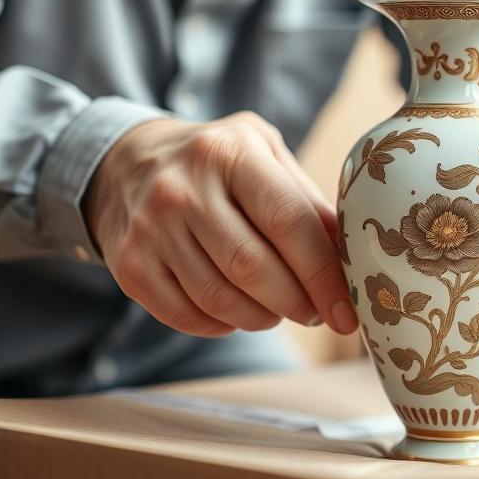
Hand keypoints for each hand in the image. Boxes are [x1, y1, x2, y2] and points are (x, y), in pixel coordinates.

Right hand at [84, 112, 357, 335]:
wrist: (126, 163)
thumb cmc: (217, 162)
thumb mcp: (264, 154)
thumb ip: (306, 199)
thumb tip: (352, 256)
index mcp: (229, 153)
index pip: (288, 222)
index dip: (323, 274)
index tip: (347, 311)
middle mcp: (183, 188)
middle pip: (253, 268)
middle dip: (297, 303)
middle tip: (315, 312)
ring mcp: (150, 228)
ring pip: (220, 300)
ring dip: (262, 317)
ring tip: (277, 309)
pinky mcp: (130, 265)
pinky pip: (186, 316)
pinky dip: (222, 325)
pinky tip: (236, 311)